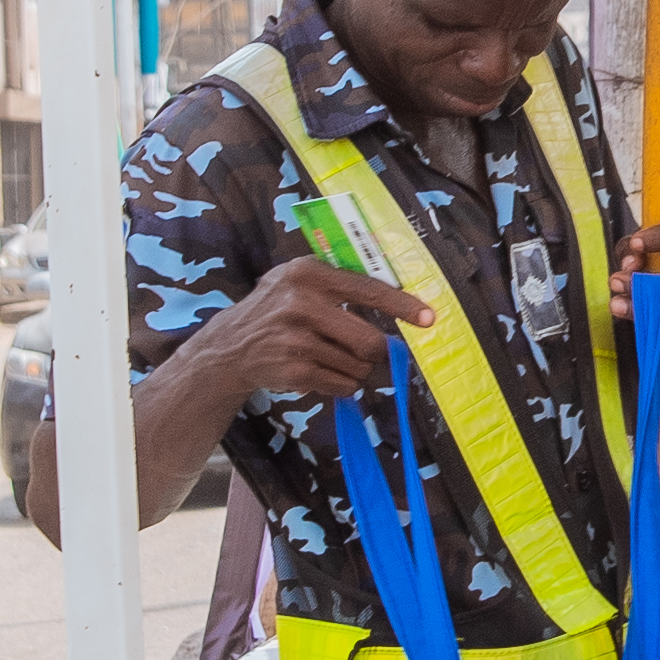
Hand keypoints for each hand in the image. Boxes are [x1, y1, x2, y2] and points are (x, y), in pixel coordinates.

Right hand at [211, 254, 433, 401]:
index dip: (402, 306)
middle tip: (369, 351)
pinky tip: (321, 372)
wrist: (230, 346)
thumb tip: (397, 294)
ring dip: (356, 369)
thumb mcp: (295, 279)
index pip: (368, 290)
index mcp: (308, 274)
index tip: (428, 317)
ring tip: (332, 358)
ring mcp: (297, 340)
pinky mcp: (295, 371)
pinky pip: (343, 385)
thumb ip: (337, 281)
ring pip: (358, 366)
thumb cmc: (275, 308)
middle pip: (370, 340)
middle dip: (377, 351)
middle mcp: (302, 304)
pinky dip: (342, 384)